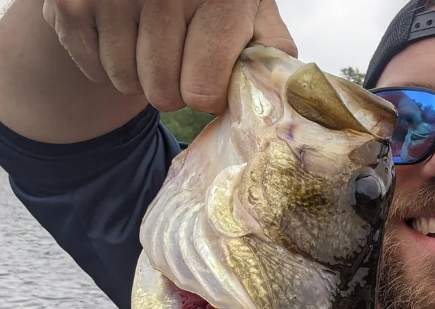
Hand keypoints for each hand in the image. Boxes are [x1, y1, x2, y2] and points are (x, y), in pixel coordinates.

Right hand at [42, 0, 297, 113]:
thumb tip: (286, 97)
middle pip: (163, 94)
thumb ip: (270, 51)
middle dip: (174, 88)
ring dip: (141, 77)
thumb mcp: (251, 13)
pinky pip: (95, 70)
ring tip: (152, 44)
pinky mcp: (71, 1)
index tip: (209, 76)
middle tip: (179, 59)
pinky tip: (123, 35)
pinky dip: (108, 64)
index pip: (202, 92)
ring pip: (127, 83)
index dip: (207, 94)